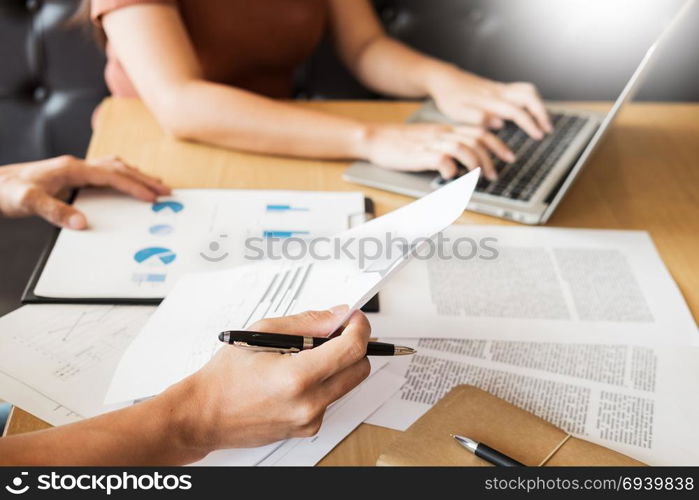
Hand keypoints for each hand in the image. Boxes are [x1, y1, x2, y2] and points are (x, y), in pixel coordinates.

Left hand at [0, 155, 169, 228]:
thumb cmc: (5, 191)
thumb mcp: (27, 202)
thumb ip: (55, 211)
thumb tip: (82, 223)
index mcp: (71, 168)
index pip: (112, 176)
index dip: (135, 186)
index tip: (153, 197)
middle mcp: (75, 164)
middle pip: (119, 168)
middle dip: (144, 179)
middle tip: (166, 191)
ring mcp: (73, 168)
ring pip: (113, 167)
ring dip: (136, 175)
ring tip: (154, 184)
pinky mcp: (69, 174)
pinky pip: (104, 172)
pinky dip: (121, 176)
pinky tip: (123, 182)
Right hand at [168, 305, 370, 454]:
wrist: (205, 416)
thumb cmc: (225, 377)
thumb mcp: (261, 333)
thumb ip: (307, 322)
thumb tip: (337, 316)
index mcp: (297, 377)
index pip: (352, 349)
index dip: (359, 327)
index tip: (354, 319)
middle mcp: (309, 403)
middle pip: (360, 368)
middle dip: (353, 345)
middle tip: (334, 333)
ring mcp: (310, 420)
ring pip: (347, 384)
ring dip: (337, 364)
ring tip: (305, 355)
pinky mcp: (309, 429)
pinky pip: (331, 399)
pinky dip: (323, 383)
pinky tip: (296, 376)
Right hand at [360, 122, 514, 180]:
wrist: (375, 138)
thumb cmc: (398, 143)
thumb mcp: (427, 139)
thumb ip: (445, 146)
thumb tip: (463, 161)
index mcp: (446, 130)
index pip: (479, 132)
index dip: (498, 144)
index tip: (508, 157)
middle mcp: (442, 134)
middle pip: (477, 140)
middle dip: (491, 158)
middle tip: (494, 175)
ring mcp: (432, 143)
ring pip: (464, 148)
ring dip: (475, 165)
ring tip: (476, 178)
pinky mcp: (420, 154)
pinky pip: (442, 159)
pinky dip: (451, 169)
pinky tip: (450, 176)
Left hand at [427, 66, 552, 138]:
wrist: (445, 80)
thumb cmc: (450, 98)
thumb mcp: (458, 112)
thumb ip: (477, 118)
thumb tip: (499, 123)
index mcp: (490, 100)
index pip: (517, 111)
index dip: (530, 123)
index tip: (539, 135)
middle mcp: (499, 92)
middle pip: (529, 96)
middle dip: (542, 113)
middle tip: (547, 129)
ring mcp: (500, 88)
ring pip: (528, 90)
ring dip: (539, 105)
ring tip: (543, 121)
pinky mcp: (500, 87)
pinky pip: (522, 90)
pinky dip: (532, 100)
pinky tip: (532, 111)